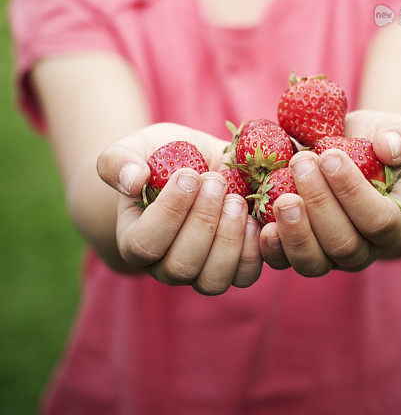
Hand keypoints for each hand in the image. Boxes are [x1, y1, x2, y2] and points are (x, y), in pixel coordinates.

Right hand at [97, 122, 262, 292]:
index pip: (145, 244)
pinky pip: (244, 276)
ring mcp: (200, 271)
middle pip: (181, 266)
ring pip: (213, 280)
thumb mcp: (134, 148)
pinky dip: (253, 249)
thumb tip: (132, 181)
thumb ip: (119, 162)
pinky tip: (253, 216)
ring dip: (228, 238)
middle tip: (215, 182)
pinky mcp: (234, 267)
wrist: (196, 161)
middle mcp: (165, 265)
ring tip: (236, 199)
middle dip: (202, 221)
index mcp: (134, 240)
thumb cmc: (160, 155)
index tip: (188, 175)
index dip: (169, 212)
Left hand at [259, 110, 400, 274]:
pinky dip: (271, 246)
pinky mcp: (294, 254)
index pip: (378, 220)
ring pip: (313, 261)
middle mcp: (361, 250)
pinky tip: (260, 221)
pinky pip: (283, 262)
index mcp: (391, 224)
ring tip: (282, 197)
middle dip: (320, 203)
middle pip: (343, 244)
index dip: (353, 191)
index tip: (330, 155)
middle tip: (301, 163)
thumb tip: (390, 149)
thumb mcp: (392, 130)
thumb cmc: (369, 142)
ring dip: (295, 231)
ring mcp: (326, 257)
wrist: (341, 155)